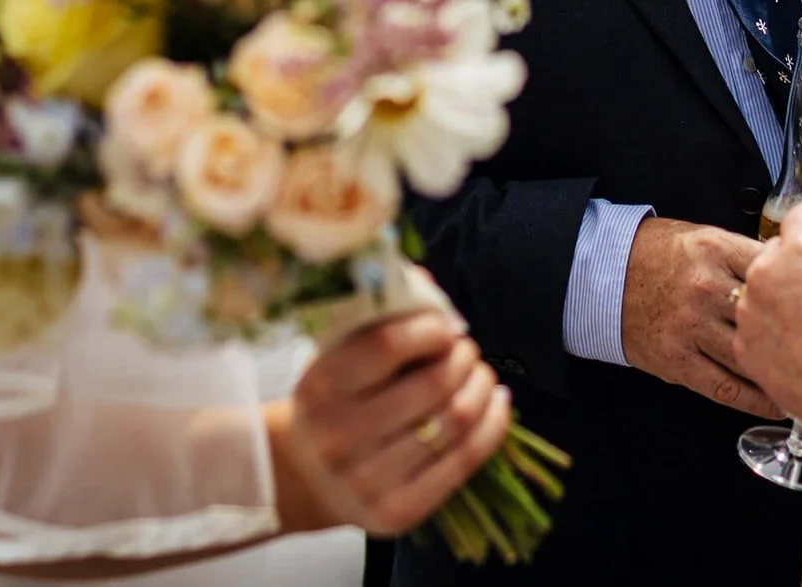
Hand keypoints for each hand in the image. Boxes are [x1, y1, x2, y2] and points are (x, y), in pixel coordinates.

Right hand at [278, 307, 511, 536]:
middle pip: (433, 384)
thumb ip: (379, 317)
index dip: (430, 328)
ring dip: (482, 386)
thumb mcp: (337, 355)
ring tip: (481, 374)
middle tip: (465, 350)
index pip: (387, 345)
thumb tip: (430, 287)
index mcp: (319, 387)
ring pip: (455, 420)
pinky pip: (465, 460)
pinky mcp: (397, 513)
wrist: (305, 477)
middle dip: (463, 357)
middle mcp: (338, 437)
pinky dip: (494, 425)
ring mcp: (367, 481)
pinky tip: (496, 403)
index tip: (444, 326)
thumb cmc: (332, 401)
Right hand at [620, 216, 781, 417]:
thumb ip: (747, 252)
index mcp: (716, 249)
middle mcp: (705, 287)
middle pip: (770, 312)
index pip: (775, 266)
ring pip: (752, 356)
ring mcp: (691, 326)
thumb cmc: (661, 253)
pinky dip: (755, 399)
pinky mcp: (677, 360)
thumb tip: (797, 259)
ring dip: (785, 371)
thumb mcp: (705, 236)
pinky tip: (779, 404)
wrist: (604, 274)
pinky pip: (725, 387)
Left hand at [730, 202, 801, 432]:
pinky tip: (793, 348)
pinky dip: (766, 332)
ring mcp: (749, 309)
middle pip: (773, 251)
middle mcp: (767, 271)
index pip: (801, 215)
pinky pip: (752, 327)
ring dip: (774, 298)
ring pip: (757, 291)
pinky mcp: (743, 344)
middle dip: (791, 263)